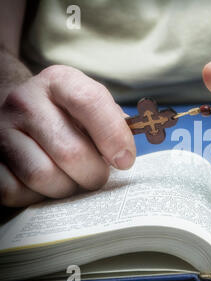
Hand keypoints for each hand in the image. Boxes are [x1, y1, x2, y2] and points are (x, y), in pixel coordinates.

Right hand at [0, 65, 135, 206]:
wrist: (19, 112)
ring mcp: (0, 128)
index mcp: (59, 81)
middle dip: (93, 174)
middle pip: (70, 152)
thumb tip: (125, 156)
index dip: (113, 136)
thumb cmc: (68, 116)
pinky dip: (35, 196)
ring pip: (42, 176)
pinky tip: (45, 184)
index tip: (125, 160)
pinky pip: (14, 191)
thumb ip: (114, 125)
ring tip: (72, 179)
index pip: (89, 101)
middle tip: (97, 176)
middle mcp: (25, 100)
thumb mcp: (92, 107)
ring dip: (66, 188)